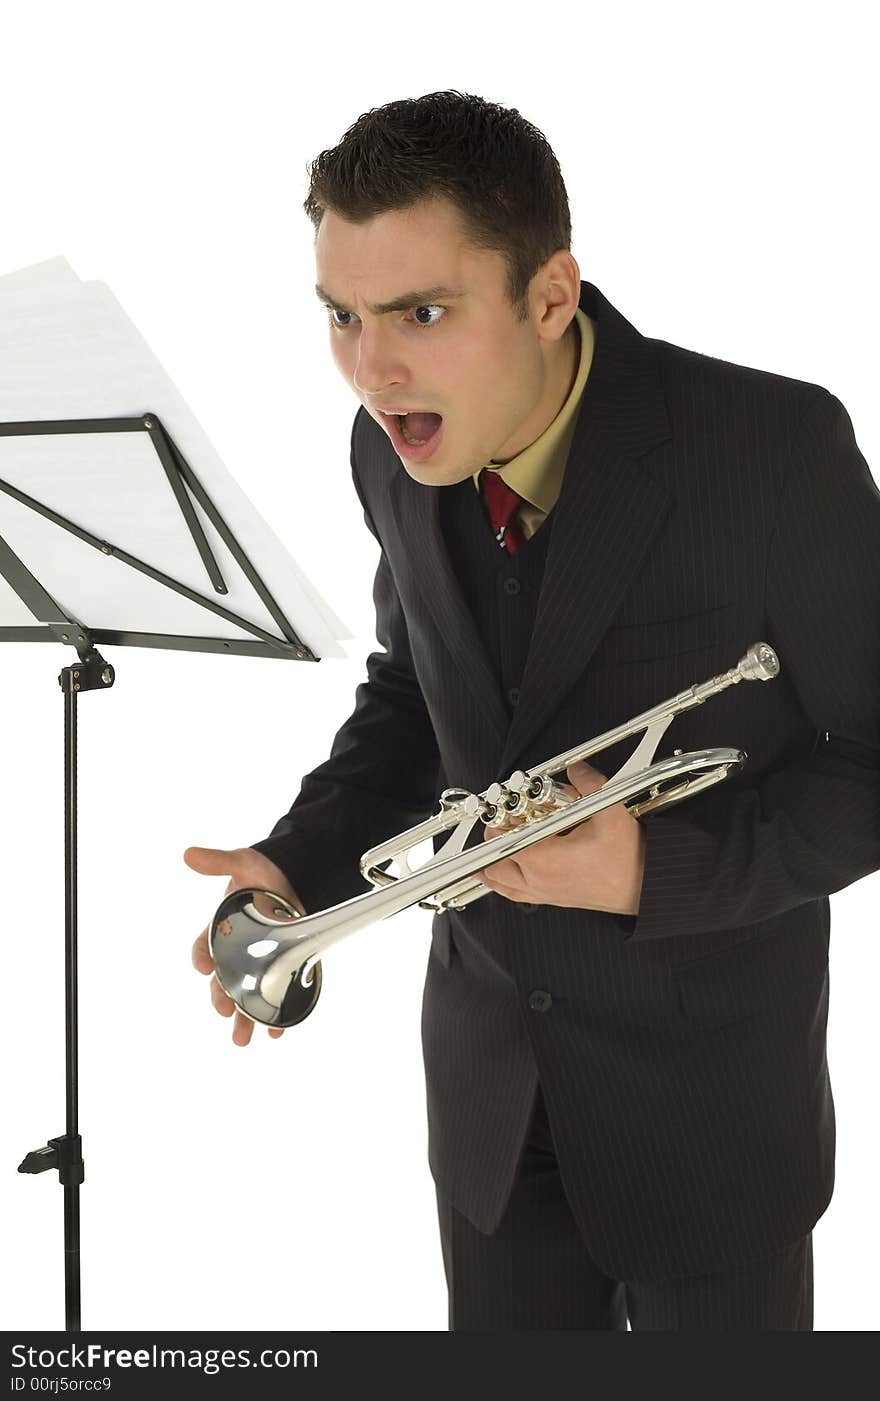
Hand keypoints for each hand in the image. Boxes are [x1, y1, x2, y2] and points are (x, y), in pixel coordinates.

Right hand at [185, 845, 305, 1045]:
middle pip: (223, 980)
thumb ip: (218, 861)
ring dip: (245, 1018)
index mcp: (221, 927)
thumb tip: (189, 854)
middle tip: (223, 1010)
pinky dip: (277, 1014)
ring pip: (247, 995)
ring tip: (243, 1039)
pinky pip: (277, 993)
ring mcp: (259, 960)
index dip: (201, 957)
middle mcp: (237, 949)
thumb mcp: (242, 862)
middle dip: (221, 998)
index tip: (203, 966)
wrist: (296, 874)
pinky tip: (278, 1030)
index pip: (204, 947)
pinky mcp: (284, 966)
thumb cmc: (263, 871)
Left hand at [476, 761, 645, 914]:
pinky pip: (515, 895)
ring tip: (495, 844)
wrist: (644, 887)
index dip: (499, 823)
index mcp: (546, 860)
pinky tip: (501, 873)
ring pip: (501, 883)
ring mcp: (544, 893)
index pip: (504, 841)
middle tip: (501, 821)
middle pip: (494, 863)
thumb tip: (576, 768)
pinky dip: (503, 883)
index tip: (502, 809)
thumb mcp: (611, 813)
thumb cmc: (629, 857)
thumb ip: (590, 784)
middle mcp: (539, 880)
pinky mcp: (553, 899)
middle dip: (493, 840)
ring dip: (492, 863)